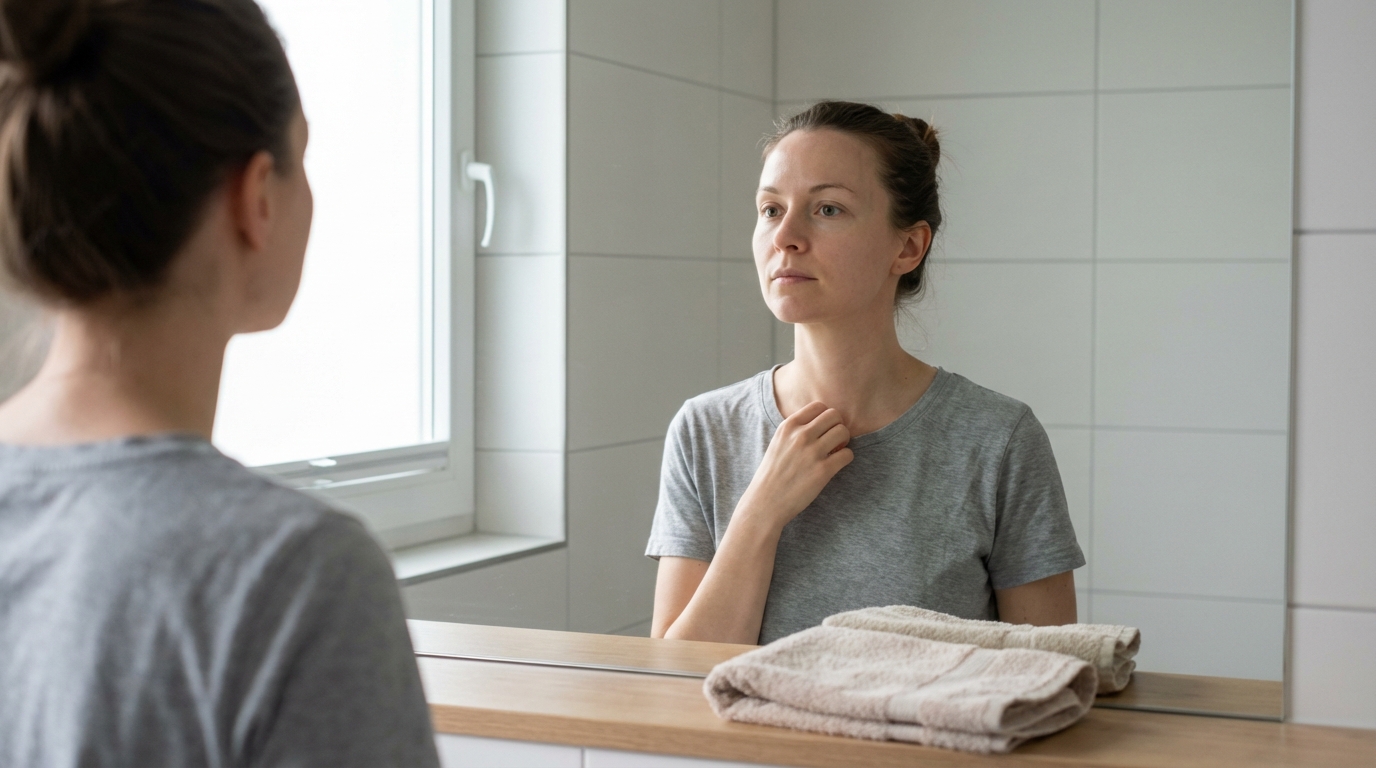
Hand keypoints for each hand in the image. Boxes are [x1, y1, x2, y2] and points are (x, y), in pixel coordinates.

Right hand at [736, 401, 852, 530]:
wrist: (765, 502)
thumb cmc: (772, 474)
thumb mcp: (777, 443)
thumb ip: (795, 430)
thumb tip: (820, 423)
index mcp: (788, 426)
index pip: (818, 406)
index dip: (825, 417)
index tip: (823, 430)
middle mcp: (800, 435)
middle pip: (834, 415)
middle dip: (837, 426)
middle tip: (833, 440)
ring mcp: (812, 452)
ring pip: (843, 431)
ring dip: (843, 441)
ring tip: (835, 452)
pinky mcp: (823, 471)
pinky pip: (848, 454)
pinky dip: (846, 458)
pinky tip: (835, 465)